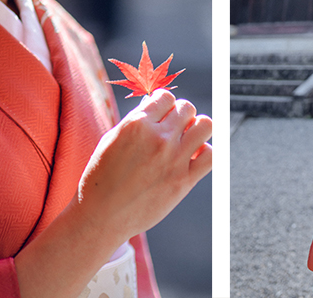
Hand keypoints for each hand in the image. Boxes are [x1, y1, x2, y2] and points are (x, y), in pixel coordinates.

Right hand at [77, 90, 212, 245]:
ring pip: (205, 125)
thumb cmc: (101, 178)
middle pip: (187, 107)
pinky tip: (192, 157)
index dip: (163, 103)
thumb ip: (136, 120)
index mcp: (137, 124)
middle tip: (172, 128)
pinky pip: (211, 155)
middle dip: (180, 114)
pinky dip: (205, 152)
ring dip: (197, 128)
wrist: (101, 217)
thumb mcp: (111, 139)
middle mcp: (158, 138)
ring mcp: (174, 159)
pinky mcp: (184, 181)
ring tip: (186, 139)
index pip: (166, 96)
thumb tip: (155, 104)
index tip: (160, 114)